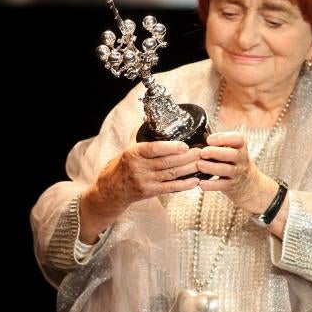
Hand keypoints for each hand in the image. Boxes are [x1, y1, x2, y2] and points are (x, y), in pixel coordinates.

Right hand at [80, 141, 200, 241]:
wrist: (110, 191)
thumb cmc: (121, 167)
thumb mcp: (127, 150)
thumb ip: (140, 137)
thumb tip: (148, 119)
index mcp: (133, 153)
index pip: (154, 149)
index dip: (171, 147)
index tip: (185, 145)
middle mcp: (138, 168)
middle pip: (167, 162)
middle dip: (187, 157)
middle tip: (201, 152)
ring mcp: (144, 181)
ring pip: (171, 174)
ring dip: (188, 169)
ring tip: (201, 163)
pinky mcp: (149, 192)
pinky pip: (170, 188)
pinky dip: (184, 185)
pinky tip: (195, 181)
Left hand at [197, 132, 270, 209]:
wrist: (249, 183)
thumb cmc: (233, 161)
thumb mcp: (232, 149)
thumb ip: (219, 143)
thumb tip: (198, 135)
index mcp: (241, 146)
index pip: (237, 139)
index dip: (223, 138)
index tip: (209, 139)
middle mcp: (242, 159)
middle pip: (233, 154)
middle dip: (217, 153)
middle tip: (202, 152)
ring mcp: (238, 173)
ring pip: (227, 170)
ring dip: (212, 167)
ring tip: (199, 165)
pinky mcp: (232, 186)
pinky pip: (222, 185)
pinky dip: (212, 185)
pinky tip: (201, 183)